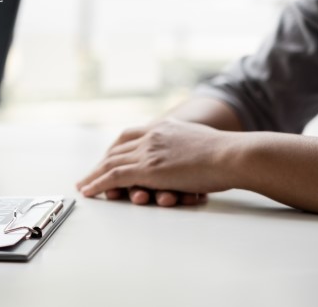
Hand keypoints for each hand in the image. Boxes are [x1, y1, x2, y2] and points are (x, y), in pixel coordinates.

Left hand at [76, 119, 239, 205]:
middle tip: (89, 174)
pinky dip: (98, 184)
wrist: (234, 155)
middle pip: (116, 149)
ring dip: (94, 176)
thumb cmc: (227, 153)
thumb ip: (187, 142)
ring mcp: (148, 152)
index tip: (106, 158)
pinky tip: (88, 190)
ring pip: (111, 163)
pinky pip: (114, 177)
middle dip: (101, 163)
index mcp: (164, 127)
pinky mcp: (148, 169)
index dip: (115, 149)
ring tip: (83, 186)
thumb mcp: (202, 140)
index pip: (129, 136)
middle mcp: (152, 136)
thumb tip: (190, 149)